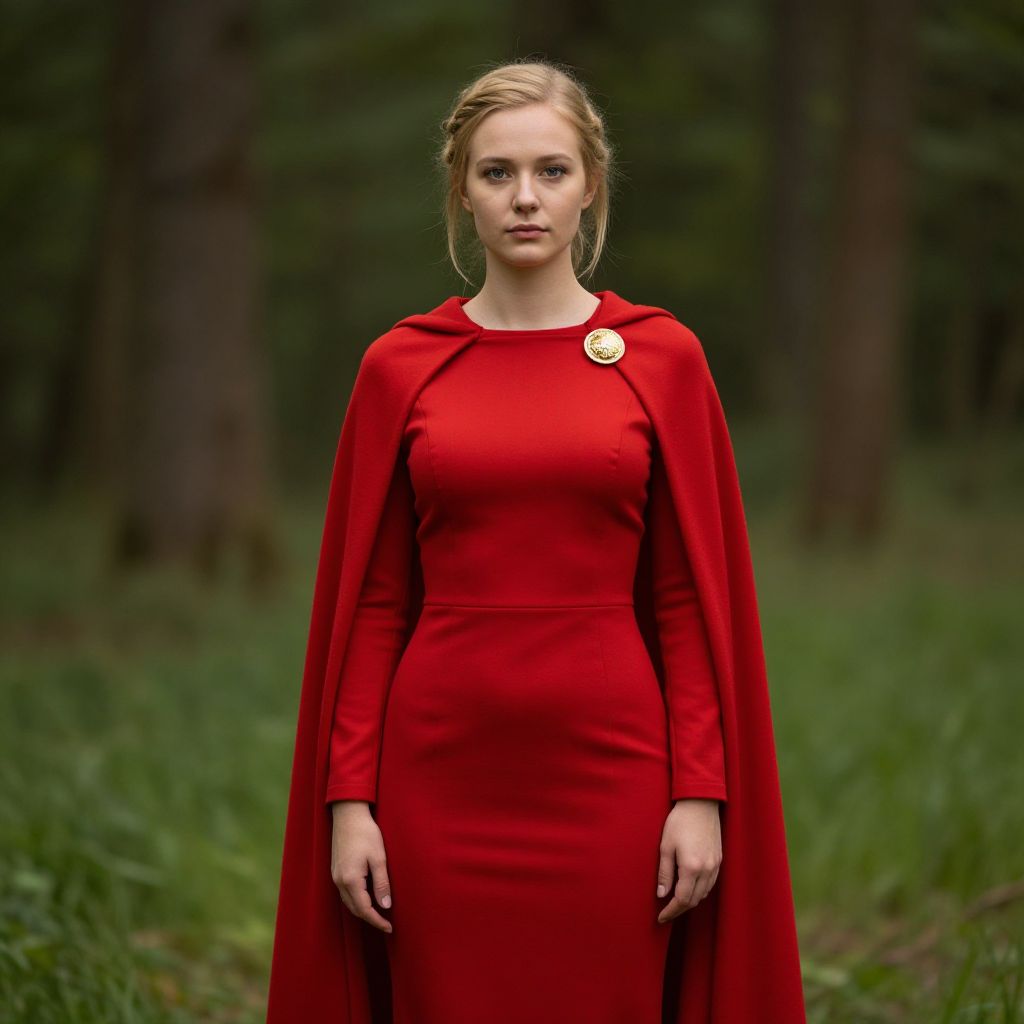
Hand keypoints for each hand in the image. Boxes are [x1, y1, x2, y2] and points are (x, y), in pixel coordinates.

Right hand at [330, 800, 392, 932]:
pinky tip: (367, 896)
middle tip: (386, 923)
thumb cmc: (366, 833)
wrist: (348, 814)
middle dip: (370, 918)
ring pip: (348, 901)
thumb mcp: (379, 858)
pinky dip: (356, 899)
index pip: (364, 909)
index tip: (390, 928)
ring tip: (379, 913)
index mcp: (350, 880)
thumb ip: (382, 884)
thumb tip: (386, 906)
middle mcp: (339, 881)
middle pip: (354, 909)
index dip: (377, 921)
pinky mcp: (335, 869)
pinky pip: (345, 892)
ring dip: (362, 909)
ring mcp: (335, 875)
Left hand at [656, 798, 721, 923]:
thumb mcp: (665, 846)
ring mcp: (715, 865)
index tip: (660, 917)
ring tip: (675, 902)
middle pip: (694, 900)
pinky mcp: (719, 859)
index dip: (671, 911)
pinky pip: (710, 883)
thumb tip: (661, 894)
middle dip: (679, 909)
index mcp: (691, 867)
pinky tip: (690, 887)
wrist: (700, 803)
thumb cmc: (679, 821)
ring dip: (690, 901)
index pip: (682, 900)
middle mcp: (707, 870)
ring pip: (704, 894)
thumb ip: (664, 872)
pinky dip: (700, 890)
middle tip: (666, 912)